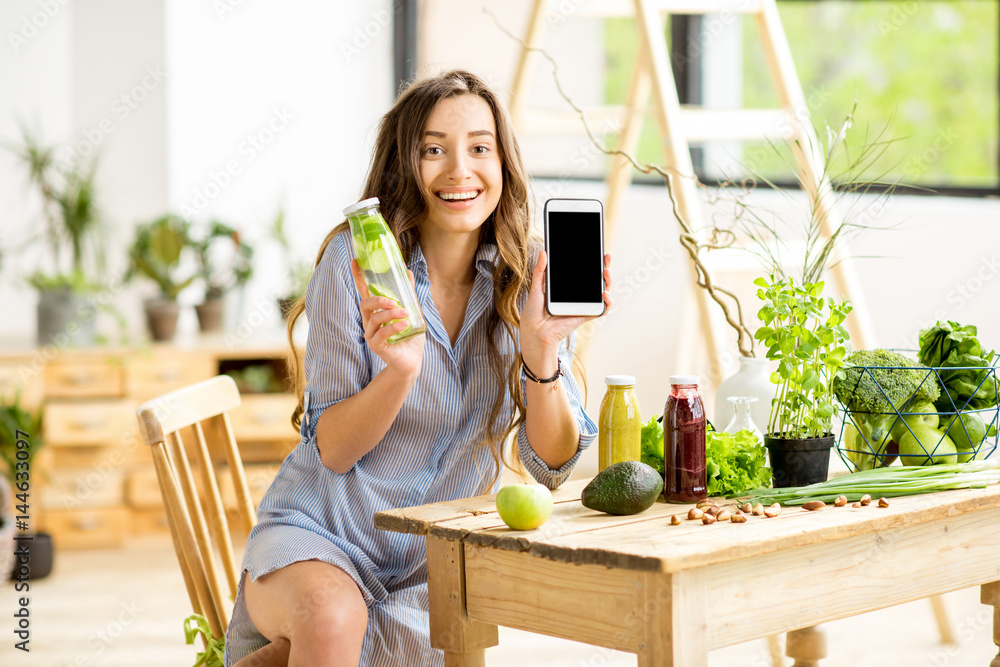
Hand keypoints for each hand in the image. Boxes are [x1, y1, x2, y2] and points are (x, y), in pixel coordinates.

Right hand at [350, 260, 425, 377]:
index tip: (355, 261)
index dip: (358, 277)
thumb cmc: (409, 336)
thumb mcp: (412, 312)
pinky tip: (405, 325)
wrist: (412, 360)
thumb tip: (407, 272)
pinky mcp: (376, 346)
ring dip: (391, 314)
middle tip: (394, 301)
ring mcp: (371, 334)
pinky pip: (380, 334)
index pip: (364, 292)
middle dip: (378, 299)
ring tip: (406, 314)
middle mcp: (370, 322)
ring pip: (374, 318)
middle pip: (364, 304)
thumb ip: (409, 294)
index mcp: (376, 311)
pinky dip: (393, 327)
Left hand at [519, 250, 612, 375]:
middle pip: (595, 281)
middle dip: (604, 269)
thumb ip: (540, 271)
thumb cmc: (533, 315)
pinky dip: (608, 302)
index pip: (582, 274)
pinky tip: (604, 294)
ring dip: (608, 282)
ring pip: (602, 293)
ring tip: (606, 273)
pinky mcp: (585, 315)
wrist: (534, 333)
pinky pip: (602, 309)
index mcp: (566, 289)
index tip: (596, 252)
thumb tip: (543, 252)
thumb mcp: (536, 289)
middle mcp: (576, 297)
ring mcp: (582, 306)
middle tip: (606, 259)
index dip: (591, 263)